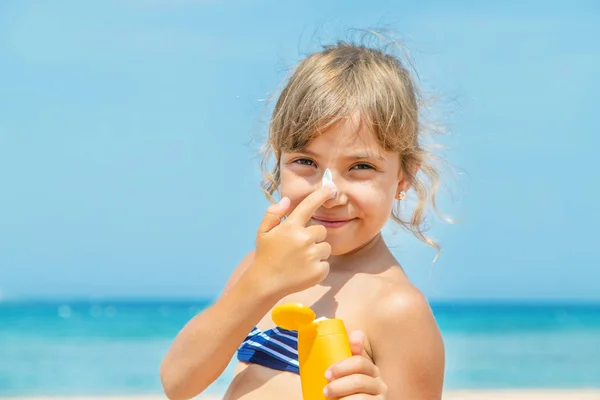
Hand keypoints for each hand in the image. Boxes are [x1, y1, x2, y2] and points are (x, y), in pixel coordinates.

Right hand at [248, 184, 335, 298]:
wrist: (265, 284)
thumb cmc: (265, 255)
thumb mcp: (263, 232)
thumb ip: (273, 214)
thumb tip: (287, 200)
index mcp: (290, 226)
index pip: (308, 206)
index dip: (321, 195)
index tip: (331, 188)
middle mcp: (303, 239)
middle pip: (322, 231)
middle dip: (314, 237)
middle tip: (300, 247)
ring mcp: (312, 255)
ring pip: (326, 248)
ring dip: (317, 252)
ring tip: (301, 260)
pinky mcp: (318, 271)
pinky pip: (326, 264)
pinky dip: (317, 268)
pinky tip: (304, 271)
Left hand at [323, 330, 386, 398]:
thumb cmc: (344, 391)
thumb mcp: (344, 372)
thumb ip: (346, 352)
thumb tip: (357, 333)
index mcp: (369, 369)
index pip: (359, 361)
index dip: (342, 366)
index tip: (327, 373)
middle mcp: (378, 381)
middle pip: (359, 378)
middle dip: (339, 383)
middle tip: (325, 389)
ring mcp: (380, 395)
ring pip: (360, 391)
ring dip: (341, 393)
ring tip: (329, 398)